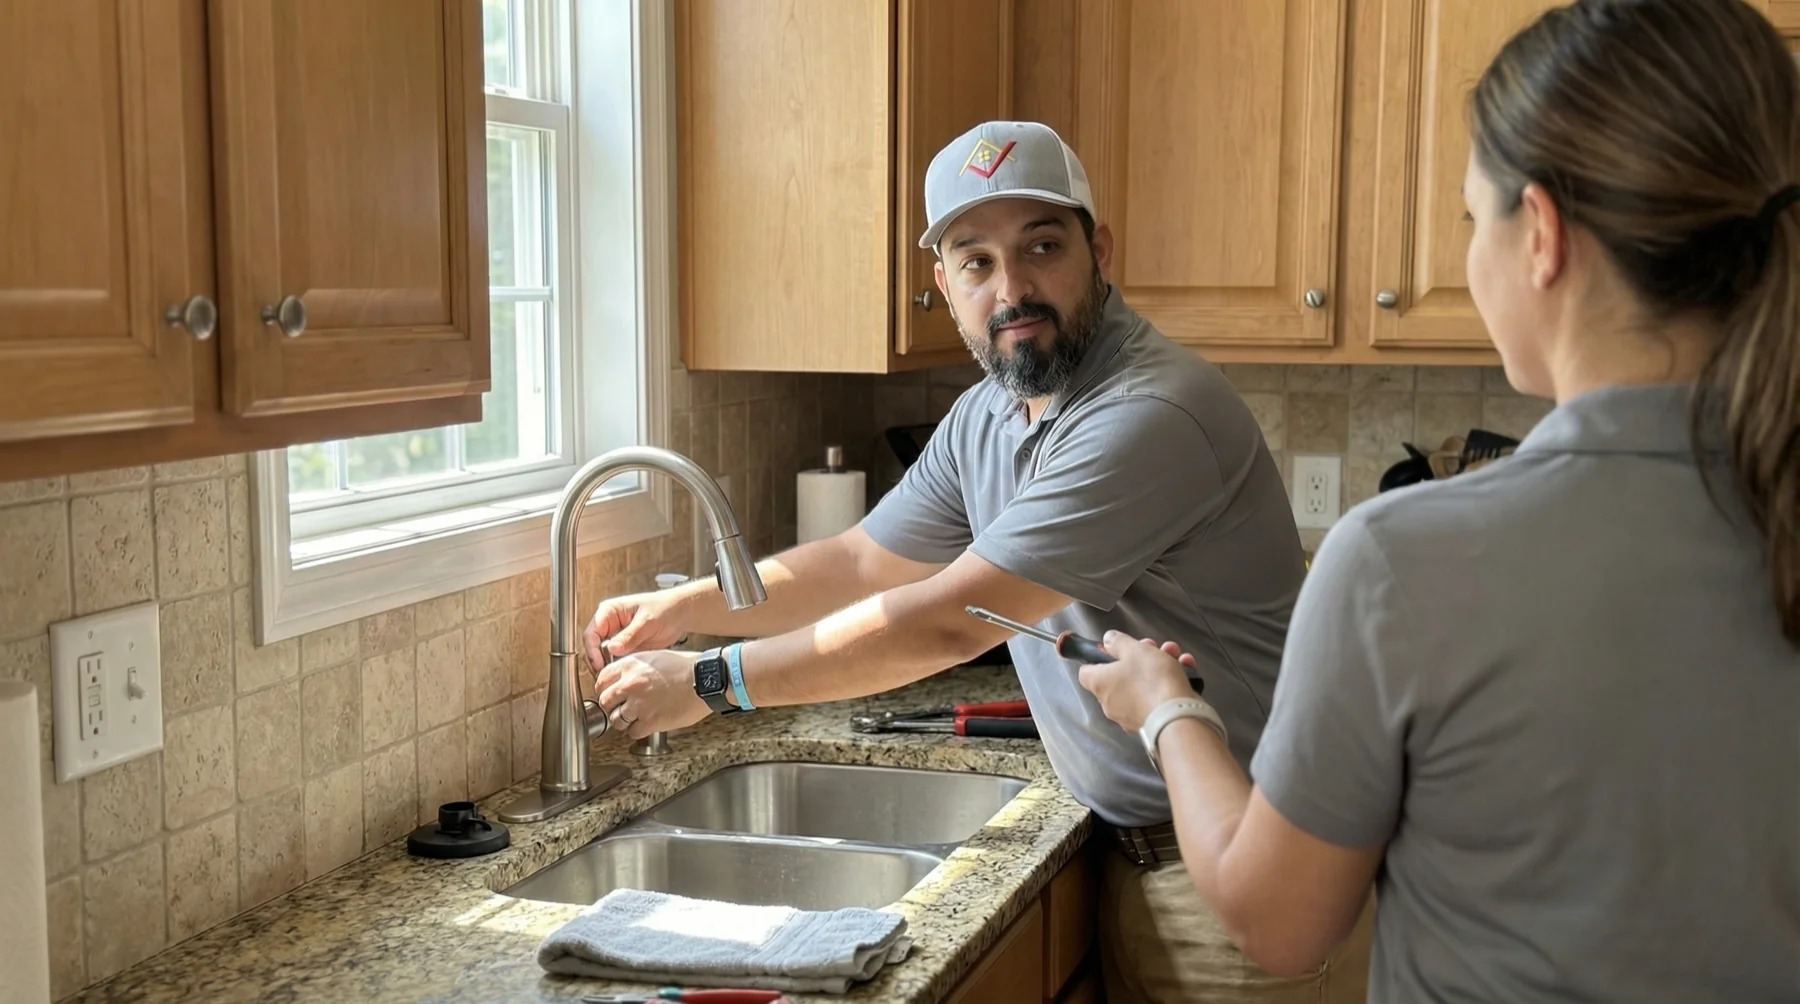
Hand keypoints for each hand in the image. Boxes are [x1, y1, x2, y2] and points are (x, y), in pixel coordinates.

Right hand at [584, 590, 685, 672]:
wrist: (680, 615)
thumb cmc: (664, 608)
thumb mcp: (647, 621)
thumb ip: (630, 635)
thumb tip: (612, 648)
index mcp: (609, 612)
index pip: (591, 633)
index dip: (592, 651)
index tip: (599, 664)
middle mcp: (609, 625)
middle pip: (593, 647)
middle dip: (596, 661)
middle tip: (604, 675)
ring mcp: (616, 637)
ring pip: (602, 656)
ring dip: (605, 667)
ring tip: (613, 677)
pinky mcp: (625, 648)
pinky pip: (615, 660)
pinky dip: (616, 668)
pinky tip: (622, 675)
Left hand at [594, 649, 711, 738]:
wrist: (705, 680)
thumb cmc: (686, 667)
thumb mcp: (655, 657)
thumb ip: (634, 667)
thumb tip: (622, 679)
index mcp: (630, 665)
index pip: (601, 681)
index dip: (604, 689)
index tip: (610, 694)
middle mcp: (630, 684)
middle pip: (605, 702)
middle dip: (612, 706)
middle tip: (621, 708)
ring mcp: (639, 704)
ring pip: (616, 720)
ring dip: (624, 721)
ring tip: (636, 718)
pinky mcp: (650, 721)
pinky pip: (633, 732)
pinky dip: (638, 731)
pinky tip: (647, 724)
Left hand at [1077, 632, 1199, 732]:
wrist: (1176, 717)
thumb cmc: (1150, 679)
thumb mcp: (1135, 650)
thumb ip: (1119, 642)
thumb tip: (1107, 640)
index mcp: (1099, 684)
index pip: (1086, 672)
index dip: (1098, 658)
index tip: (1114, 650)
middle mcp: (1110, 703)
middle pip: (1119, 675)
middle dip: (1138, 657)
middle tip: (1153, 647)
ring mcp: (1129, 716)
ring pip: (1141, 685)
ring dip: (1158, 666)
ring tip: (1174, 654)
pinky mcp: (1150, 722)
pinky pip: (1155, 699)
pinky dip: (1168, 684)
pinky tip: (1185, 669)